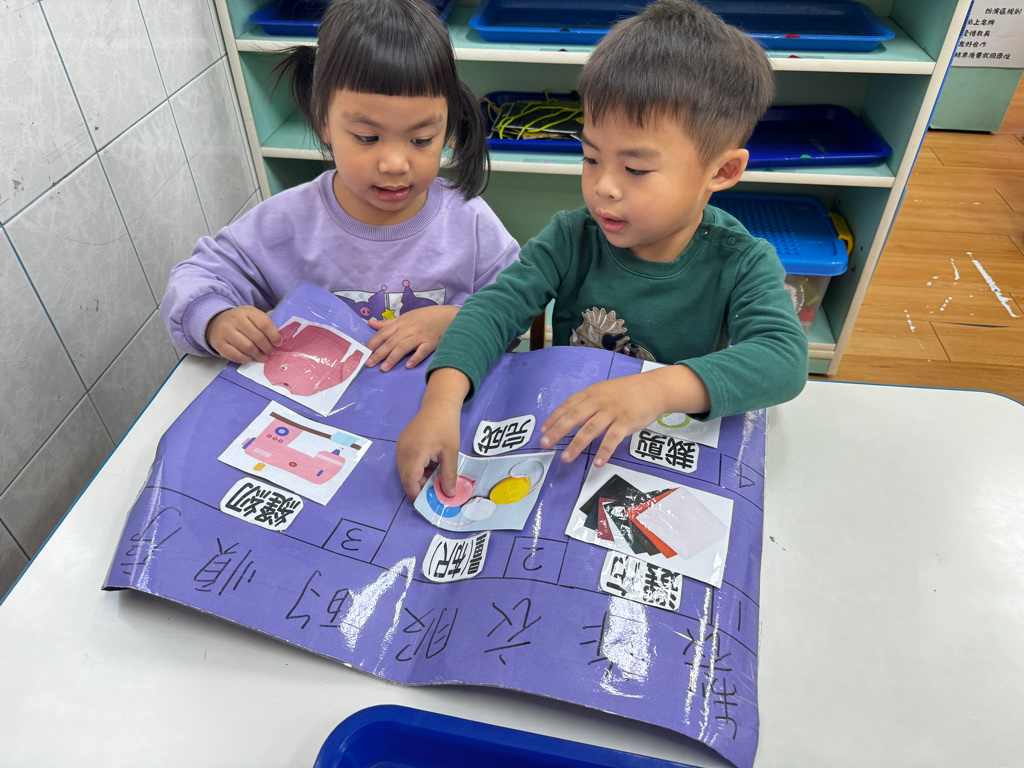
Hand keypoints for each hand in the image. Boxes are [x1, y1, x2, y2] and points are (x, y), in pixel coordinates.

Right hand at [206, 306, 281, 363]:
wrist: (217, 322)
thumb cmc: (240, 321)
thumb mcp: (252, 316)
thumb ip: (264, 325)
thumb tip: (278, 341)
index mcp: (246, 311)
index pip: (264, 324)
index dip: (274, 335)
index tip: (278, 343)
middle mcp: (235, 320)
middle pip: (257, 337)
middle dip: (267, 347)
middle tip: (271, 352)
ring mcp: (225, 331)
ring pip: (248, 347)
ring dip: (258, 355)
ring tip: (262, 357)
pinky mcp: (219, 344)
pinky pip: (236, 355)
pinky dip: (245, 359)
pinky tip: (249, 358)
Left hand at [366, 304, 458, 371]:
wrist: (446, 316)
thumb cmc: (424, 317)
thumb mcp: (405, 317)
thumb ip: (388, 323)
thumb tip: (370, 323)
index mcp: (401, 323)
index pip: (383, 333)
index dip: (373, 342)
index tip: (363, 352)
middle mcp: (408, 329)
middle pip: (391, 342)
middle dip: (379, 353)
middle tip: (369, 364)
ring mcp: (420, 336)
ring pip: (404, 347)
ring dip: (393, 358)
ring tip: (384, 368)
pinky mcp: (431, 343)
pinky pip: (422, 351)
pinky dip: (416, 358)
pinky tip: (409, 366)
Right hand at [396, 368, 469, 498]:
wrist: (438, 404)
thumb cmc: (446, 427)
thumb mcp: (451, 452)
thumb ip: (448, 475)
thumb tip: (448, 495)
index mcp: (414, 453)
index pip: (409, 481)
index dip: (417, 495)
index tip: (429, 502)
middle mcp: (402, 451)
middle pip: (405, 478)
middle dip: (419, 487)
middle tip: (436, 489)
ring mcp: (400, 446)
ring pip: (405, 471)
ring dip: (418, 478)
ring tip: (436, 475)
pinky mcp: (402, 443)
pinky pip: (405, 462)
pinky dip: (416, 469)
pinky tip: (431, 465)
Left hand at [539, 366, 709, 466]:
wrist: (654, 388)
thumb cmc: (629, 391)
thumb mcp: (605, 390)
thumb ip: (590, 402)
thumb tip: (572, 416)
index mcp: (592, 393)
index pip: (568, 405)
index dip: (554, 418)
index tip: (543, 430)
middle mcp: (599, 401)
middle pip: (574, 417)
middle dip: (558, 431)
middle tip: (545, 443)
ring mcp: (612, 412)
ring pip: (590, 429)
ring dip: (576, 445)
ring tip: (566, 457)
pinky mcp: (626, 422)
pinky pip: (612, 439)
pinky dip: (604, 451)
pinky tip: (597, 462)